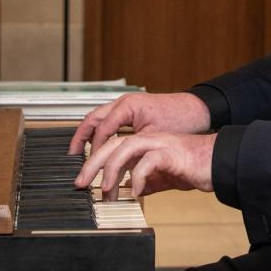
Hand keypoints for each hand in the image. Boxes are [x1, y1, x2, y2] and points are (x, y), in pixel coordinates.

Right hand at [68, 92, 210, 155]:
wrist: (198, 109)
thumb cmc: (180, 120)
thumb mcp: (154, 138)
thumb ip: (132, 150)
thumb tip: (117, 167)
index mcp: (127, 106)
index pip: (102, 129)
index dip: (95, 150)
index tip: (90, 166)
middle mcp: (124, 103)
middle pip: (93, 119)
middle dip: (80, 138)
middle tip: (72, 156)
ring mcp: (127, 105)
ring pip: (99, 118)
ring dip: (89, 135)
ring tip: (80, 153)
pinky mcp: (132, 111)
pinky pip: (109, 121)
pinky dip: (101, 133)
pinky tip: (99, 147)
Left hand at [74, 131, 215, 199]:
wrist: (219, 162)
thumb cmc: (194, 167)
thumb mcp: (164, 176)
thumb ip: (147, 180)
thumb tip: (131, 190)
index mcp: (145, 143)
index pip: (112, 146)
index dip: (95, 161)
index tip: (83, 180)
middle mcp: (149, 139)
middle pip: (112, 144)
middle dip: (92, 163)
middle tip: (80, 183)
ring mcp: (160, 143)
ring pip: (126, 148)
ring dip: (112, 169)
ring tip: (105, 190)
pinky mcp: (172, 153)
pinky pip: (149, 162)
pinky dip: (139, 177)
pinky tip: (137, 192)